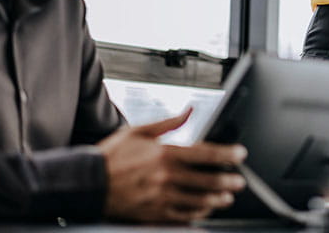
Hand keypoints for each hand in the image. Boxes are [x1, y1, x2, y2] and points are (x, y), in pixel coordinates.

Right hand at [98, 109, 247, 222]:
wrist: (88, 183)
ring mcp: (161, 197)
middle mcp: (166, 177)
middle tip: (239, 181)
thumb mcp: (139, 131)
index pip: (205, 154)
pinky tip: (205, 210)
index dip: (227, 154)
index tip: (240, 153)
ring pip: (198, 201)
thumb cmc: (112, 156)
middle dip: (228, 181)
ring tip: (227, 197)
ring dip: (217, 199)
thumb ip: (169, 123)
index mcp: (164, 154)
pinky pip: (182, 217)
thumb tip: (189, 111)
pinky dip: (197, 214)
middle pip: (207, 181)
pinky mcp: (153, 214)